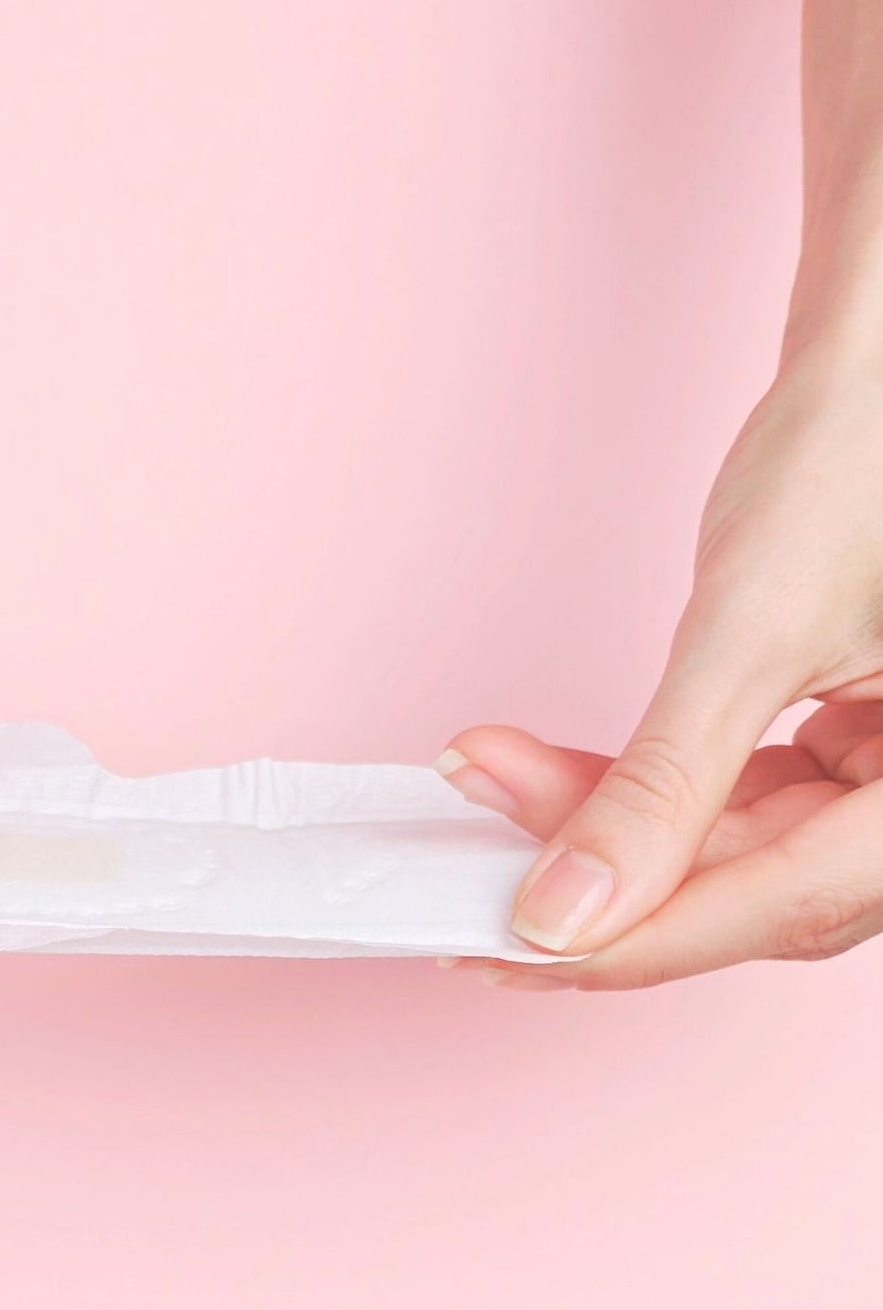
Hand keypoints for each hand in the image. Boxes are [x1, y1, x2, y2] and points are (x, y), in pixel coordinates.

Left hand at [433, 348, 882, 989]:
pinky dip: (636, 792)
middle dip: (599, 874)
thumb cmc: (859, 455)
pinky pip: (728, 806)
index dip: (634, 943)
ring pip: (726, 855)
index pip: (779, 907)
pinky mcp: (840, 754)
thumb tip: (563, 916)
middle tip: (468, 872)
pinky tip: (543, 774)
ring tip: (491, 780)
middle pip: (747, 893)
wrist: (880, 364)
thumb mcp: (749, 631)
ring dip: (600, 828)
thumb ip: (661, 786)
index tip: (511, 944)